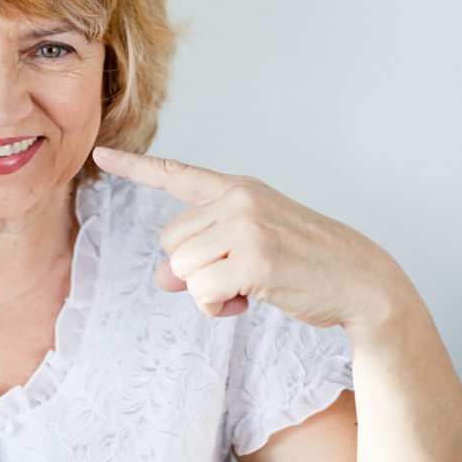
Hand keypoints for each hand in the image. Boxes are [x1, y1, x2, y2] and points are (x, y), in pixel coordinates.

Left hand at [92, 147, 407, 330]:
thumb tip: (162, 277)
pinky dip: (217, 308)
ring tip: (245, 287)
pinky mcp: (255, 261)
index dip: (133, 166)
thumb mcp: (246, 247)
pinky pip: (202, 292)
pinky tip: (248, 301)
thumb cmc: (301, 260)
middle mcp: (237, 200)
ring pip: (182, 269)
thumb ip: (200, 253)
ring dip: (206, 292)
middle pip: (170, 241)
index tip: (101, 153)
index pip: (176, 173)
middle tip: (235, 276)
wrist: (360, 278)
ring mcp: (246, 228)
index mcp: (235, 188)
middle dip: (194, 269)